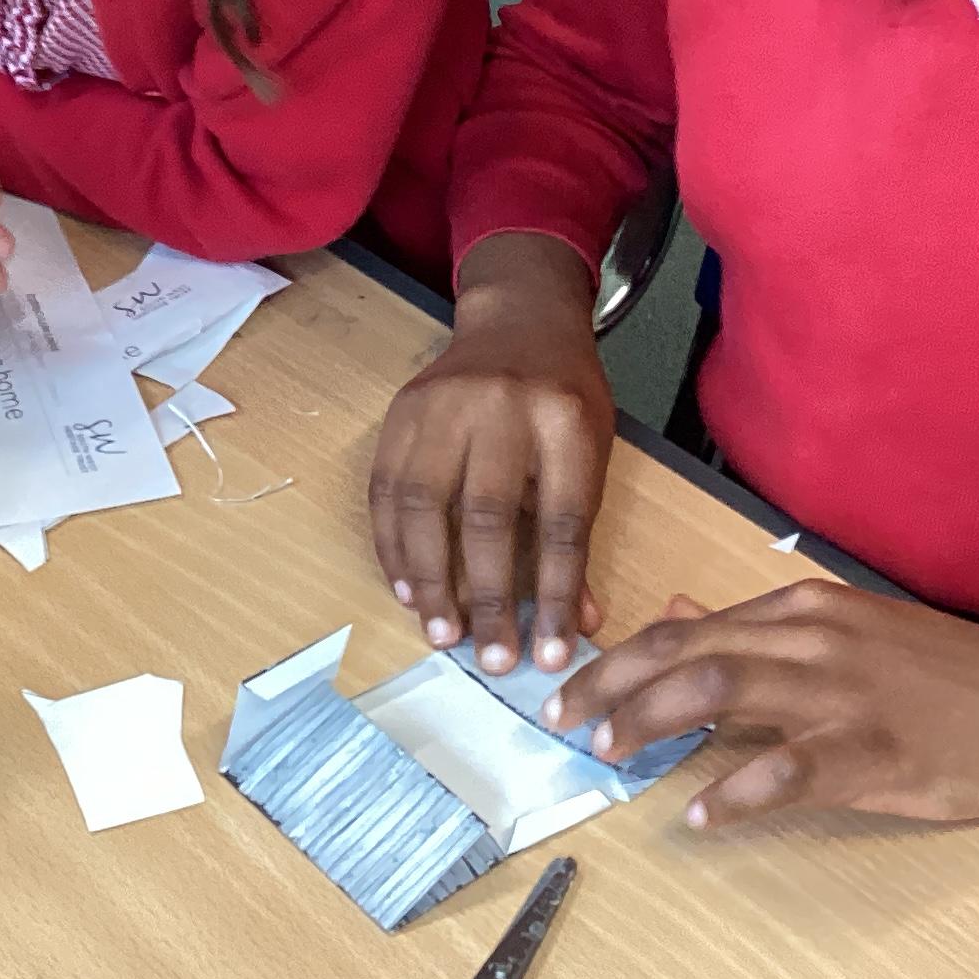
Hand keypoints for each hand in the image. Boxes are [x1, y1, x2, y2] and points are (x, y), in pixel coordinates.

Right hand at [369, 233, 613, 677]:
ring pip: (424, 504)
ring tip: (442, 635)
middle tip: (491, 659)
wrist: (519, 319)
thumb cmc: (564, 398)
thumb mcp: (593, 453)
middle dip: (489, 598)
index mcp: (564, 419)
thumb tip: (582, 623)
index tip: (554, 654)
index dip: (556, 592)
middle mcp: (500, 407)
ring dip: (430, 580)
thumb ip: (580, 536)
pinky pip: (386, 489)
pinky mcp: (401, 410)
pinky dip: (393, 547)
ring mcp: (443, 404)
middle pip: (488, 516)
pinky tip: (406, 590)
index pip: (561, 520)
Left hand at [542, 586, 978, 827]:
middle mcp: (813, 639)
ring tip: (608, 755)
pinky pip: (787, 770)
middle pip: (685, 653)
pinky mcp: (875, 752)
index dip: (617, 658)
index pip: (686, 626)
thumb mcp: (847, 628)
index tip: (569, 689)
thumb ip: (759, 627)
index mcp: (802, 608)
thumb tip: (678, 613)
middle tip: (561, 724)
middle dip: (610, 686)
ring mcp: (843, 694)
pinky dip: (734, 792)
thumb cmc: (946, 676)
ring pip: (720, 693)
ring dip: (651, 723)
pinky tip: (699, 815)